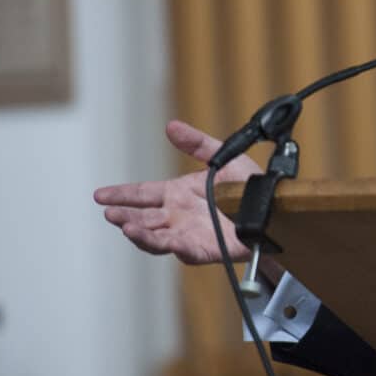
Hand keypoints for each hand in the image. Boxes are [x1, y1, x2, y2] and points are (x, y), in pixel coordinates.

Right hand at [94, 119, 262, 264]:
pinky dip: (164, 244)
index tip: (100, 194)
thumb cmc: (251, 187)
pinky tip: (153, 238)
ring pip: (155, 236)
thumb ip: (197, 144)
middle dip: (124, 215)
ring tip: (125, 225)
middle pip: (143, 217)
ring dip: (138, 232)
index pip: (143, 194)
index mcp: (180, 194)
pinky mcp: (203, 249)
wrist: (276, 209)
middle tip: (109, 211)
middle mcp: (179, 215)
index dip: (121, 194)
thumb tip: (171, 126)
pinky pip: (180, 249)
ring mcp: (189, 233)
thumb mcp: (223, 158)